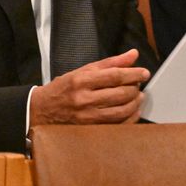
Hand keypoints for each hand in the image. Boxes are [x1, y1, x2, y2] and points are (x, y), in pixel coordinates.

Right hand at [29, 49, 149, 128]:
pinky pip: (116, 126)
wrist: (41, 111)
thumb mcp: (83, 70)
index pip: (115, 76)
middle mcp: (84, 99)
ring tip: (138, 96)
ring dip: (135, 103)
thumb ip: (110, 63)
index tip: (145, 73)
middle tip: (139, 84)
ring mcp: (86, 117)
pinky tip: (133, 110)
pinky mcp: (89, 130)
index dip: (133, 74)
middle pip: (120, 94)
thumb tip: (133, 55)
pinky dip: (130, 118)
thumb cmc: (64, 88)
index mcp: (82, 81)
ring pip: (120, 112)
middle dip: (135, 88)